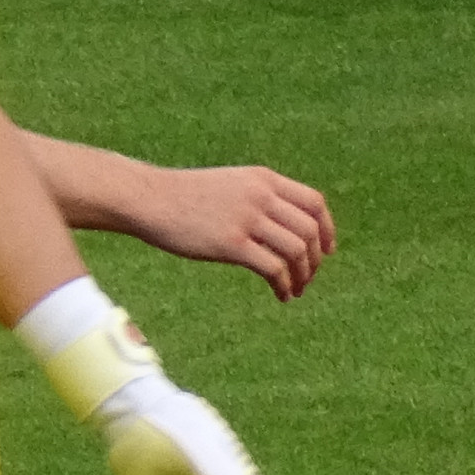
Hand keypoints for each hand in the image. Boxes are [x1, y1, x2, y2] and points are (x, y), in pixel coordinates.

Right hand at [132, 164, 336, 301]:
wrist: (147, 199)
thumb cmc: (181, 196)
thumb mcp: (228, 185)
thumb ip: (256, 197)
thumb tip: (278, 225)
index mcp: (263, 179)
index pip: (314, 203)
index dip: (327, 229)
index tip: (326, 250)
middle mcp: (261, 196)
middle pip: (309, 230)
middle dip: (315, 259)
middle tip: (308, 278)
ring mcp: (247, 219)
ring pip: (296, 250)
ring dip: (303, 275)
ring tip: (295, 290)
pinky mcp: (230, 244)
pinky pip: (273, 268)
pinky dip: (284, 284)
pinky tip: (280, 295)